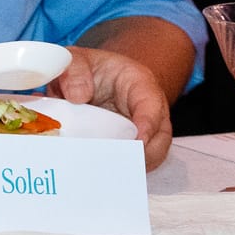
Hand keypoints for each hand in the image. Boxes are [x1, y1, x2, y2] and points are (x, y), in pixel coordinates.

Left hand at [49, 44, 171, 169]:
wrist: (93, 78)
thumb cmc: (88, 69)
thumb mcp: (77, 60)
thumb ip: (74, 71)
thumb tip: (77, 96)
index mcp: (139, 84)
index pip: (151, 104)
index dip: (148, 123)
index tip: (138, 139)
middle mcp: (148, 112)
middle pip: (159, 138)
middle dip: (141, 154)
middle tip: (115, 163)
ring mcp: (143, 133)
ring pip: (149, 157)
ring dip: (129, 167)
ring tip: (104, 172)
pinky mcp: (130, 148)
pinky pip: (133, 164)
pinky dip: (120, 171)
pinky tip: (99, 175)